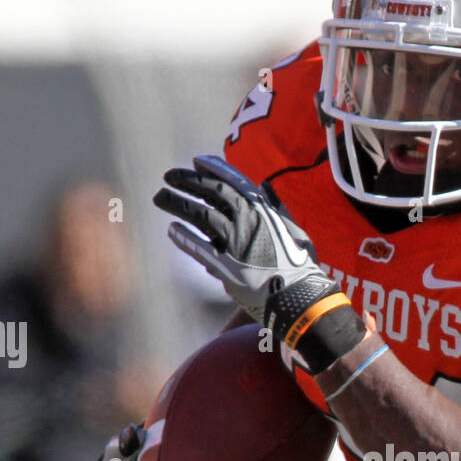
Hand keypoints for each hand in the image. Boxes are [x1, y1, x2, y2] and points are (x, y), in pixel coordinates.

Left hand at [153, 155, 337, 332]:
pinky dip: (184, 238)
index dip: (213, 168)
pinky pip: (199, 248)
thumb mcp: (295, 231)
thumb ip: (277, 208)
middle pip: (211, 192)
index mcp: (264, 211)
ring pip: (200, 215)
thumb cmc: (300, 267)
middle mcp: (248, 221)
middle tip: (169, 175)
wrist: (300, 299)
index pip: (233, 181)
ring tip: (160, 197)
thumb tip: (265, 187)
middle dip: (188, 180)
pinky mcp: (226, 267)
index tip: (196, 161)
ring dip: (177, 203)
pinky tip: (171, 229)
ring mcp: (235, 243)